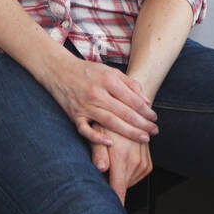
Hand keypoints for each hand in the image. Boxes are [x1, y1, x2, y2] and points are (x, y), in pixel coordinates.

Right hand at [42, 50, 158, 146]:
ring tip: (144, 138)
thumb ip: (129, 83)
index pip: (132, 99)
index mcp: (107, 80)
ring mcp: (85, 106)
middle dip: (142, 123)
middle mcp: (97, 93)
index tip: (155, 118)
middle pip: (124, 112)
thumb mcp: (109, 71)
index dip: (146, 110)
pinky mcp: (75, 115)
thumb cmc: (87, 71)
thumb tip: (145, 100)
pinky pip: (86, 130)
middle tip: (154, 131)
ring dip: (129, 132)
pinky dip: (97, 138)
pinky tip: (111, 143)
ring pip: (110, 122)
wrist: (59, 70)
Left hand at [90, 124, 151, 205]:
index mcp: (122, 158)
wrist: (129, 114)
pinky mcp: (147, 165)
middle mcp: (135, 163)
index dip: (114, 200)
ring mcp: (143, 164)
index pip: (118, 190)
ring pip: (128, 184)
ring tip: (114, 158)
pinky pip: (136, 178)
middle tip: (104, 164)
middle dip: (111, 182)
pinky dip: (128, 174)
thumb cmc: (109, 123)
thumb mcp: (97, 135)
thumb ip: (98, 154)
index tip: (109, 203)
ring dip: (120, 177)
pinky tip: (123, 160)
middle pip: (121, 188)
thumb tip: (100, 168)